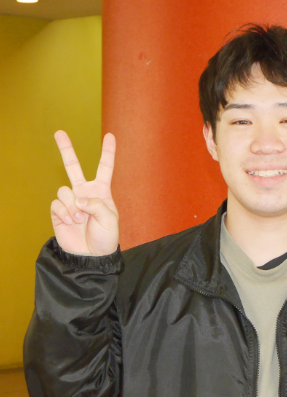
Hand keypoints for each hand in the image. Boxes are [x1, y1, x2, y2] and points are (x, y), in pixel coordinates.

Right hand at [50, 131, 118, 255]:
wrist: (92, 255)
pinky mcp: (59, 211)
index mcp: (102, 192)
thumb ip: (96, 205)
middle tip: (59, 132)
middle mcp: (85, 193)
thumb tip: (77, 198)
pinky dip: (65, 213)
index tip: (110, 135)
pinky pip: (57, 203)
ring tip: (80, 219)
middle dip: (66, 149)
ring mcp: (71, 201)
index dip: (108, 152)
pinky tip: (71, 222)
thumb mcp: (110, 220)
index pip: (105, 168)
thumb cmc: (106, 238)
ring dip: (72, 206)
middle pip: (73, 167)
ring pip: (65, 190)